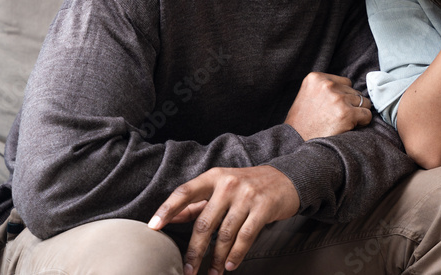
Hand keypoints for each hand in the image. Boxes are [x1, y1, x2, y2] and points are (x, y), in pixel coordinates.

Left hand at [149, 165, 299, 274]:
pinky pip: (245, 237)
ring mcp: (247, 195)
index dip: (167, 209)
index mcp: (214, 176)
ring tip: (211, 273)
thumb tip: (171, 216)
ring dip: (216, 258)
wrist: (287, 178)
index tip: (153, 227)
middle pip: (204, 223)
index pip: (185, 192)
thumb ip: (197, 202)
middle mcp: (228, 184)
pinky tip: (229, 266)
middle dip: (194, 251)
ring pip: (225, 234)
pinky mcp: (263, 207)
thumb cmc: (248, 184)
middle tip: (187, 270)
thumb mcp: (222, 186)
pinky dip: (236, 255)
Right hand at [284, 72, 371, 139]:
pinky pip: (367, 115)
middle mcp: (328, 85)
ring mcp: (338, 99)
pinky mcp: (347, 113)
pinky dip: (363, 122)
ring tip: (341, 122)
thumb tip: (347, 89)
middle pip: (354, 92)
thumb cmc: (301, 123)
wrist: (295, 144)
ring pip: (363, 102)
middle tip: (336, 117)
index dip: (343, 96)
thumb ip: (324, 88)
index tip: (334, 108)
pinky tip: (350, 127)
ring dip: (357, 112)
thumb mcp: (307, 96)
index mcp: (316, 78)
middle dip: (350, 104)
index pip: (345, 82)